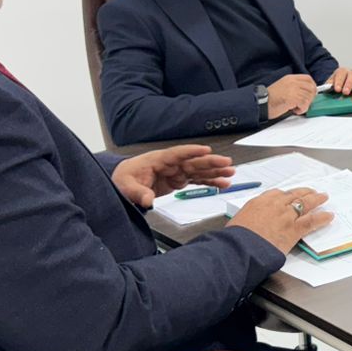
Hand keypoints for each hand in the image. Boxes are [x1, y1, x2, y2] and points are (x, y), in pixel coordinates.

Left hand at [112, 145, 234, 208]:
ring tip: (230, 173)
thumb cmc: (123, 178)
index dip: (192, 152)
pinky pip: (197, 180)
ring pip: (199, 170)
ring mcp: (176, 172)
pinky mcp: (178, 180)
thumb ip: (138, 193)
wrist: (121, 182)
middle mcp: (170, 164)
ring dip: (215, 171)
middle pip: (193, 161)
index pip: (177, 154)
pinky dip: (210, 181)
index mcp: (157, 160)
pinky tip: (222, 184)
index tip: (206, 150)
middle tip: (227, 163)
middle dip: (211, 162)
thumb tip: (148, 200)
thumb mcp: (125, 186)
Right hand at [227, 187, 333, 253]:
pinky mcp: (294, 229)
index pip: (276, 194)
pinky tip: (329, 216)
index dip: (286, 195)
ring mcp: (286, 216)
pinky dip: (322, 217)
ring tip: (323, 197)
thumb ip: (248, 219)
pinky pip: (312, 221)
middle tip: (310, 192)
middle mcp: (275, 205)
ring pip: (305, 203)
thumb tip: (248, 225)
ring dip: (316, 199)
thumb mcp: (237, 223)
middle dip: (304, 192)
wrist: (240, 248)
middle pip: (293, 195)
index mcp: (259, 202)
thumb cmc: (235, 238)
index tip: (289, 195)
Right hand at [266, 74, 317, 118]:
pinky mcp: (292, 98)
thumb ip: (295, 87)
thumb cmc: (270, 99)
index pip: (308, 79)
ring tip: (296, 108)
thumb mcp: (283, 88)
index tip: (311, 94)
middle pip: (311, 88)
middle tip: (304, 103)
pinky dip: (302, 109)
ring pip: (309, 97)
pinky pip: (305, 104)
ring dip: (305, 105)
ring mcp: (293, 89)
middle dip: (311, 97)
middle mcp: (292, 82)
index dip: (313, 87)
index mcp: (290, 78)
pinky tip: (294, 110)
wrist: (261, 103)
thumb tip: (306, 93)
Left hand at [326, 67, 351, 96]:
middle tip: (346, 92)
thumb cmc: (337, 85)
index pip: (340, 74)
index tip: (337, 89)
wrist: (342, 82)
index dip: (339, 81)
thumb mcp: (330, 84)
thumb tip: (324, 89)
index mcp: (341, 72)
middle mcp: (351, 73)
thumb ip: (327, 86)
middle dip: (349, 84)